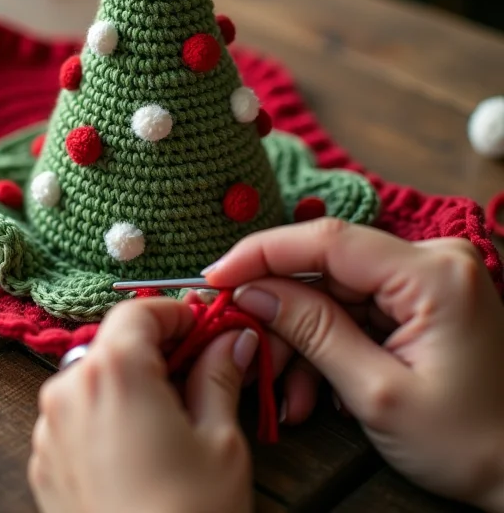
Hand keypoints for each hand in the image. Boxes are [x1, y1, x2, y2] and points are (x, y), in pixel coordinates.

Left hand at [29, 297, 256, 512]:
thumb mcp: (220, 441)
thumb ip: (220, 376)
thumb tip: (231, 341)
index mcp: (113, 371)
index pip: (140, 310)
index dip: (176, 312)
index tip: (204, 327)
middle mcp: (69, 390)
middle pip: (115, 342)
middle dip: (157, 348)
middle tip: (199, 368)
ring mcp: (49, 428)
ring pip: (94, 377)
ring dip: (131, 381)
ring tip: (172, 413)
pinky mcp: (44, 461)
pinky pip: (76, 415)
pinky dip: (107, 413)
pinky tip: (140, 445)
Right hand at [204, 219, 503, 510]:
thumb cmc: (469, 444)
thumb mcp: (377, 393)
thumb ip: (312, 331)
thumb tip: (253, 291)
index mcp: (433, 274)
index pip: (327, 240)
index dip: (261, 253)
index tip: (215, 276)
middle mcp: (431, 260)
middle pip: (325, 270)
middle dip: (281, 314)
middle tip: (247, 351)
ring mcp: (425, 278)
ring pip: (331, 293)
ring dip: (301, 341)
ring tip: (284, 393)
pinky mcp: (418, 297)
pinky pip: (352, 309)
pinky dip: (326, 345)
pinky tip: (312, 389)